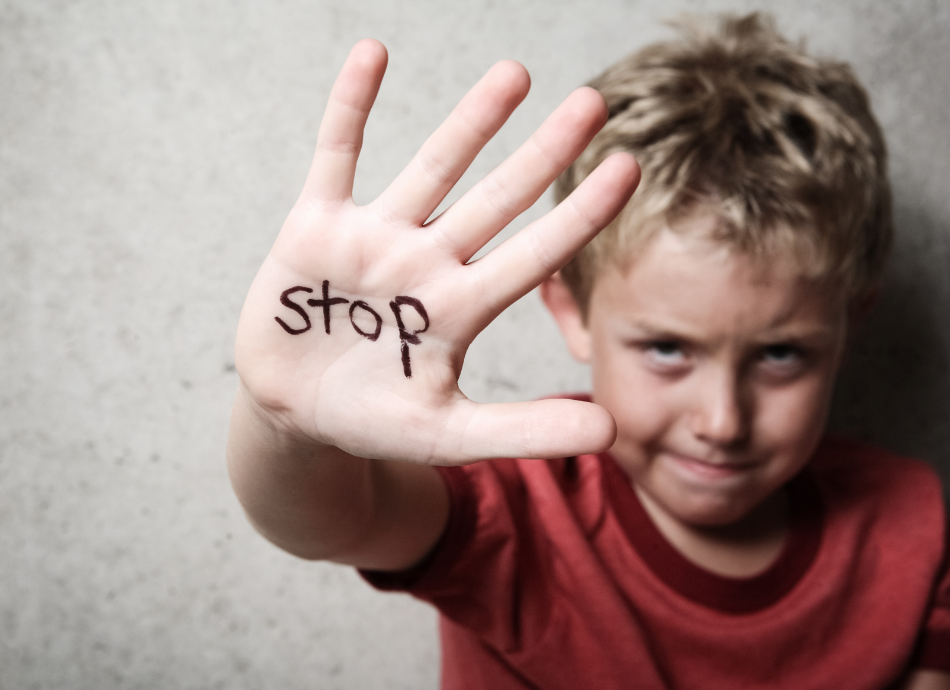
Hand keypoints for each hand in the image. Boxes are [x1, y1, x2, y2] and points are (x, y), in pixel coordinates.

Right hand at [234, 39, 638, 464]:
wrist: (293, 413)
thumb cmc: (373, 420)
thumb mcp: (447, 435)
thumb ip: (522, 431)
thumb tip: (611, 433)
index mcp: (461, 309)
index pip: (533, 253)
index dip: (579, 213)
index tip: (628, 167)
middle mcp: (427, 263)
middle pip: (495, 199)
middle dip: (542, 154)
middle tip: (593, 103)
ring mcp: (374, 240)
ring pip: (431, 169)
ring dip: (470, 122)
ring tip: (515, 73)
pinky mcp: (316, 227)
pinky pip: (336, 156)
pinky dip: (351, 108)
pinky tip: (373, 53)